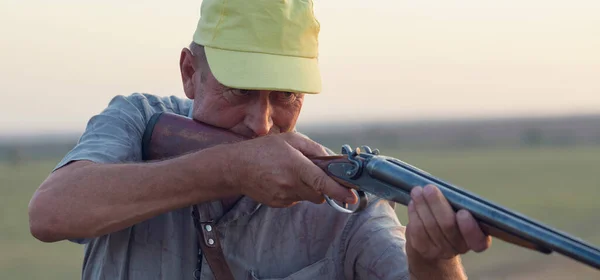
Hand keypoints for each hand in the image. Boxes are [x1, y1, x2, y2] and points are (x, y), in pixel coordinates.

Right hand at [223, 132, 356, 207]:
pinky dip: (296, 191)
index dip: (340, 191)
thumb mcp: (290, 139)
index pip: (323, 182)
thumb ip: (314, 148)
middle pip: (320, 193)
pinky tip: (282, 180)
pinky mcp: (279, 204)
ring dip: (308, 188)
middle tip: (312, 171)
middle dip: (322, 185)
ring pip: (309, 197)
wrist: (235, 168)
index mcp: (296, 166)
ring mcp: (284, 196)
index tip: (352, 197)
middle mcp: (291, 184)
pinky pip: (296, 200)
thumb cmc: (263, 150)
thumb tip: (332, 159)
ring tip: (292, 173)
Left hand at [406, 184, 490, 260]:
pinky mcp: (424, 249)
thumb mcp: (460, 210)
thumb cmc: (451, 216)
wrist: (433, 239)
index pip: (478, 240)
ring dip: (422, 205)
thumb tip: (443, 188)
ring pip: (430, 226)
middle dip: (437, 204)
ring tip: (417, 191)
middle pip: (448, 225)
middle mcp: (461, 248)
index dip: (470, 228)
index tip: (462, 212)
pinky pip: (417, 230)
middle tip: (429, 188)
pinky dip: (414, 214)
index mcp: (477, 239)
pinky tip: (412, 203)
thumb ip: (458, 202)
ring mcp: (442, 251)